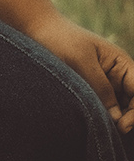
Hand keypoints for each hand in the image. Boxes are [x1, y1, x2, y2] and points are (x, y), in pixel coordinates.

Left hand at [26, 11, 133, 132]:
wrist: (37, 29)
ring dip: (113, 119)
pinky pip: (100, 108)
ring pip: (118, 109)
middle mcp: (117, 76)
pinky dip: (100, 116)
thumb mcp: (82, 62)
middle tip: (114, 131)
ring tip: (101, 129)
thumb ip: (101, 88)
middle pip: (132, 103)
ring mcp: (103, 84)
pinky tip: (92, 123)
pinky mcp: (88, 91)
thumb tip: (118, 118)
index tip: (122, 125)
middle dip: (127, 118)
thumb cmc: (61, 39)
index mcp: (122, 64)